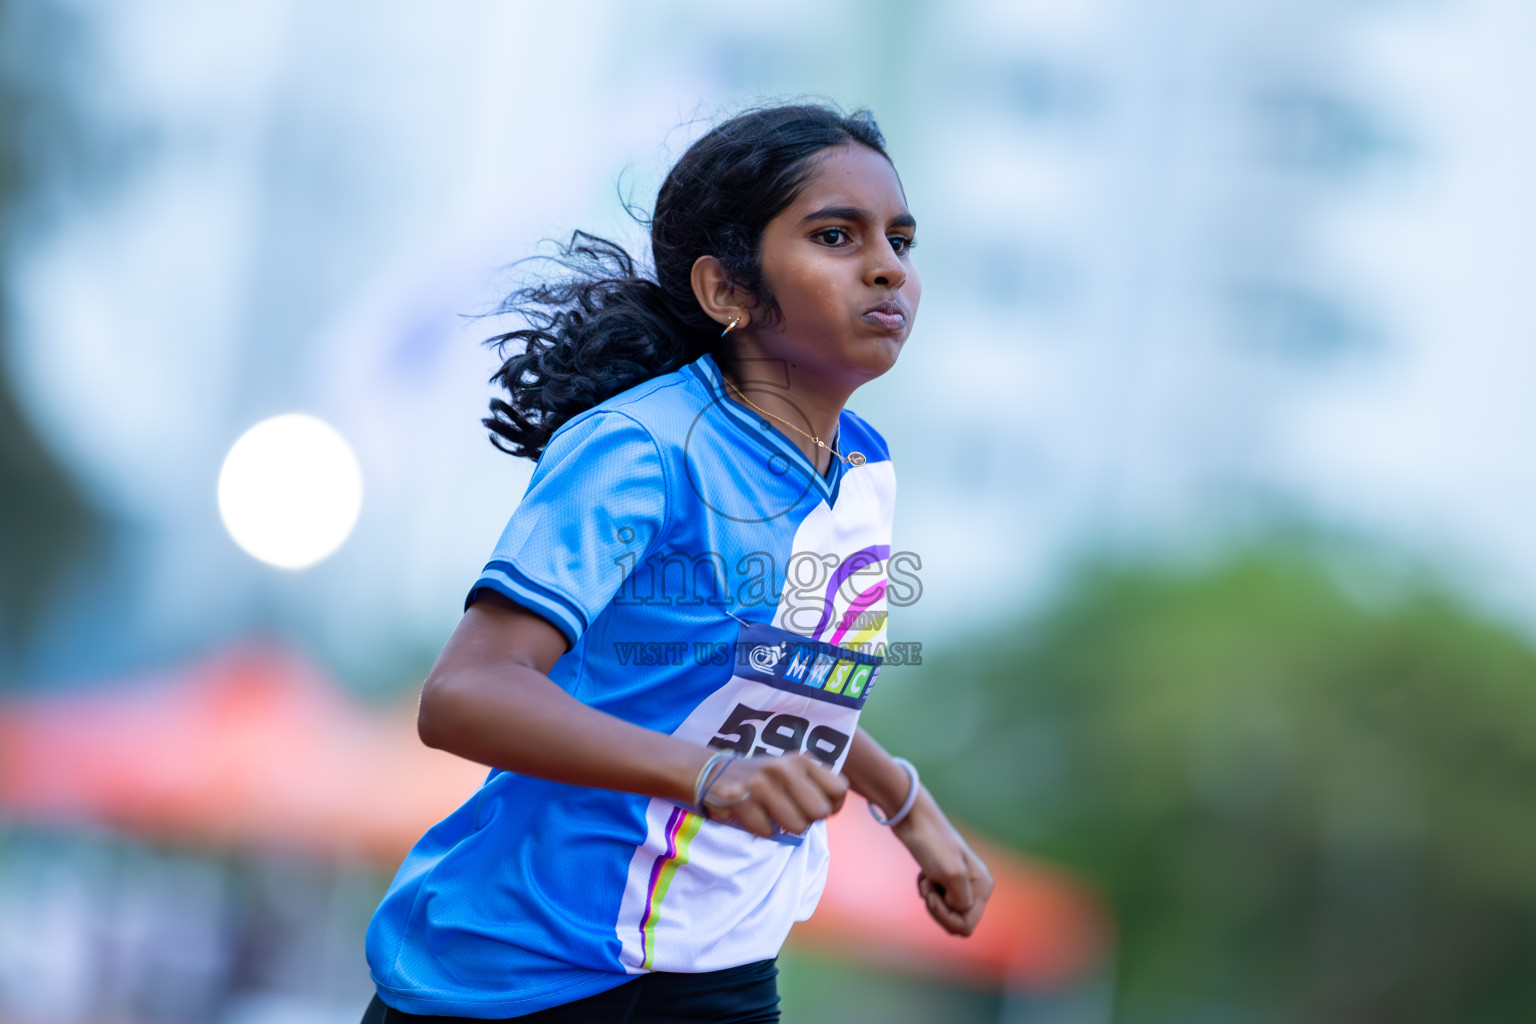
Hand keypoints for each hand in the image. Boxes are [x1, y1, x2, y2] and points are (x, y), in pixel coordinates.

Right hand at [702, 753, 848, 837]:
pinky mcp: (743, 800)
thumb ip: (815, 783)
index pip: (840, 789)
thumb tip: (832, 807)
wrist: (712, 773)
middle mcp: (785, 768)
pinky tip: (753, 815)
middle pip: (821, 812)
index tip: (815, 807)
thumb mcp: (791, 770)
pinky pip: (768, 832)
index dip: (833, 806)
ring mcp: (763, 783)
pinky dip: (761, 829)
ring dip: (784, 827)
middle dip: (808, 819)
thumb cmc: (761, 778)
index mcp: (801, 760)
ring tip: (771, 813)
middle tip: (791, 812)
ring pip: (798, 826)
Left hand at [892, 789, 993, 935]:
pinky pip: (936, 898)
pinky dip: (926, 889)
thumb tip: (962, 911)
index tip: (932, 898)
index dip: (946, 918)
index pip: (966, 925)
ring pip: (945, 910)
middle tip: (928, 888)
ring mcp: (961, 881)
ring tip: (926, 878)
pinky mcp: (945, 876)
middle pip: (956, 921)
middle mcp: (976, 886)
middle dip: (937, 908)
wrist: (913, 819)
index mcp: (983, 887)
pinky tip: (923, 875)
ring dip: (930, 898)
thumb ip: (961, 900)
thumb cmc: (932, 844)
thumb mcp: (951, 874)